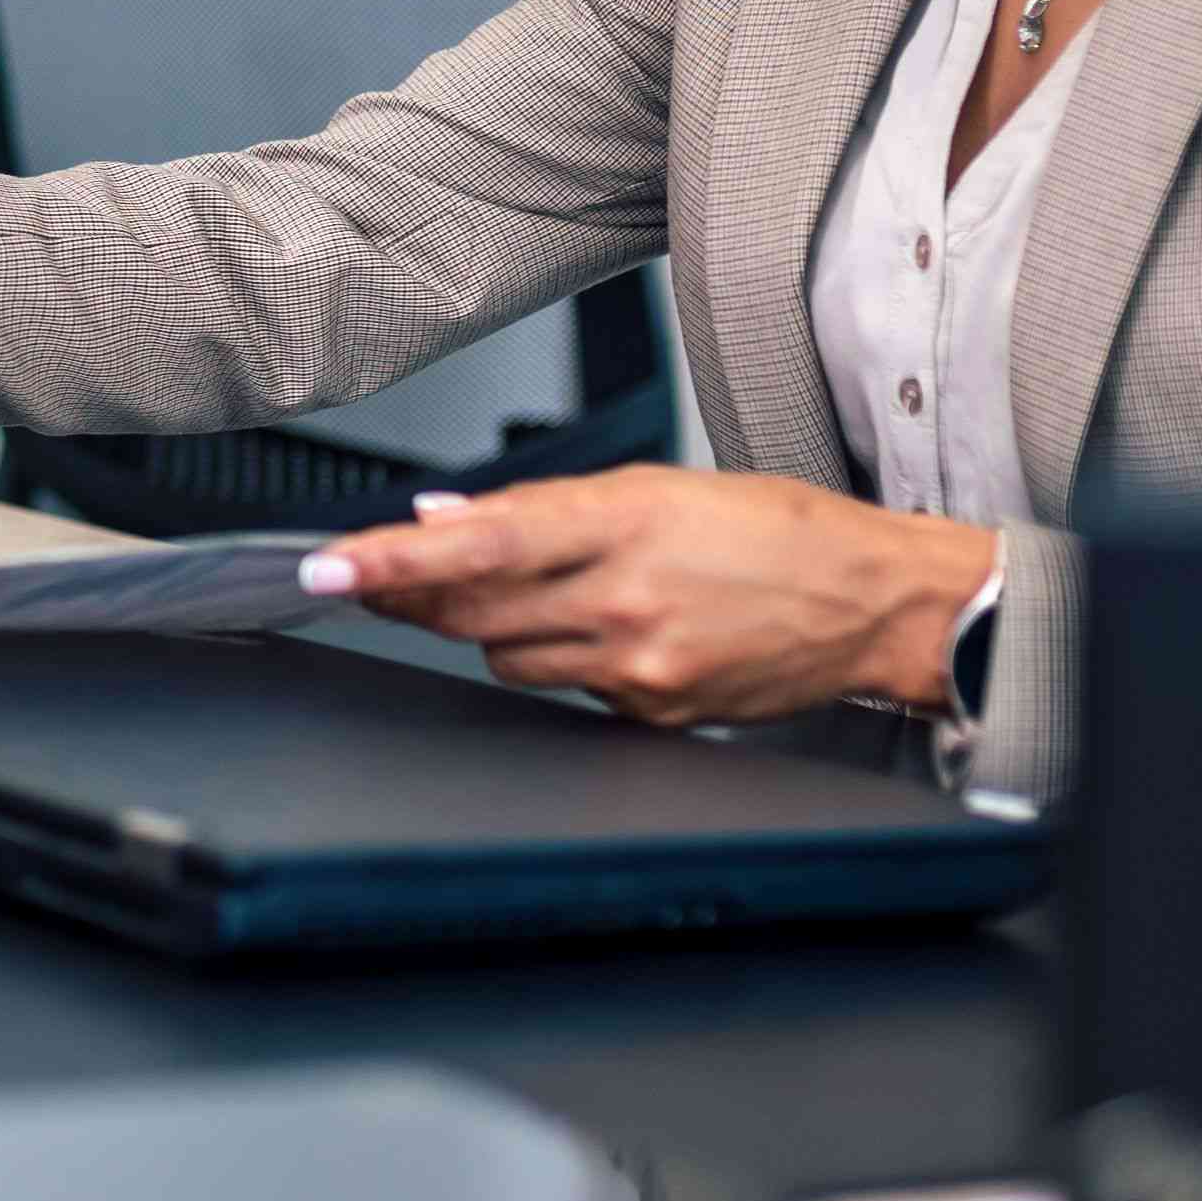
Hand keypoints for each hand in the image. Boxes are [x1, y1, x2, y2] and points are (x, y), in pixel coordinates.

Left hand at [302, 466, 988, 726]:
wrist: (873, 604)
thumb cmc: (778, 531)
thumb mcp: (661, 488)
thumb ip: (544, 506)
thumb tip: (444, 518)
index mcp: (622, 523)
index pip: (478, 543)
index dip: (391, 560)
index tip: (327, 567)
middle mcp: (622, 599)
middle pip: (471, 613)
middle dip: (413, 598)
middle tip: (371, 579)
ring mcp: (637, 666)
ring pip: (506, 659)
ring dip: (497, 629)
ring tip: (554, 595)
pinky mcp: (652, 712)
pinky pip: (567, 691)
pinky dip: (564, 660)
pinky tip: (613, 632)